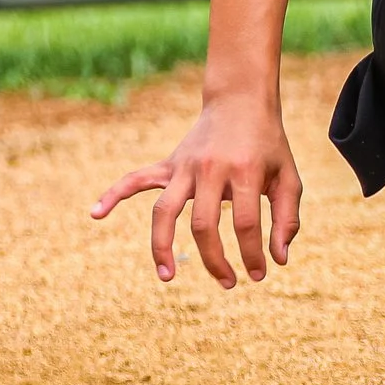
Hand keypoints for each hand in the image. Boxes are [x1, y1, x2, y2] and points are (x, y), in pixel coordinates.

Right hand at [92, 94, 302, 287]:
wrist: (242, 101)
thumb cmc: (269, 145)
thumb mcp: (288, 176)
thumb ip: (288, 217)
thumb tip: (280, 260)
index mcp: (245, 171)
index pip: (246, 223)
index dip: (252, 254)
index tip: (258, 274)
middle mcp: (210, 169)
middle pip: (204, 224)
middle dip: (214, 260)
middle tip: (229, 283)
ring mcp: (185, 166)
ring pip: (164, 211)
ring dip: (162, 247)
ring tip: (167, 277)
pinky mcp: (169, 164)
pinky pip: (135, 179)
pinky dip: (113, 194)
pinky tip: (95, 213)